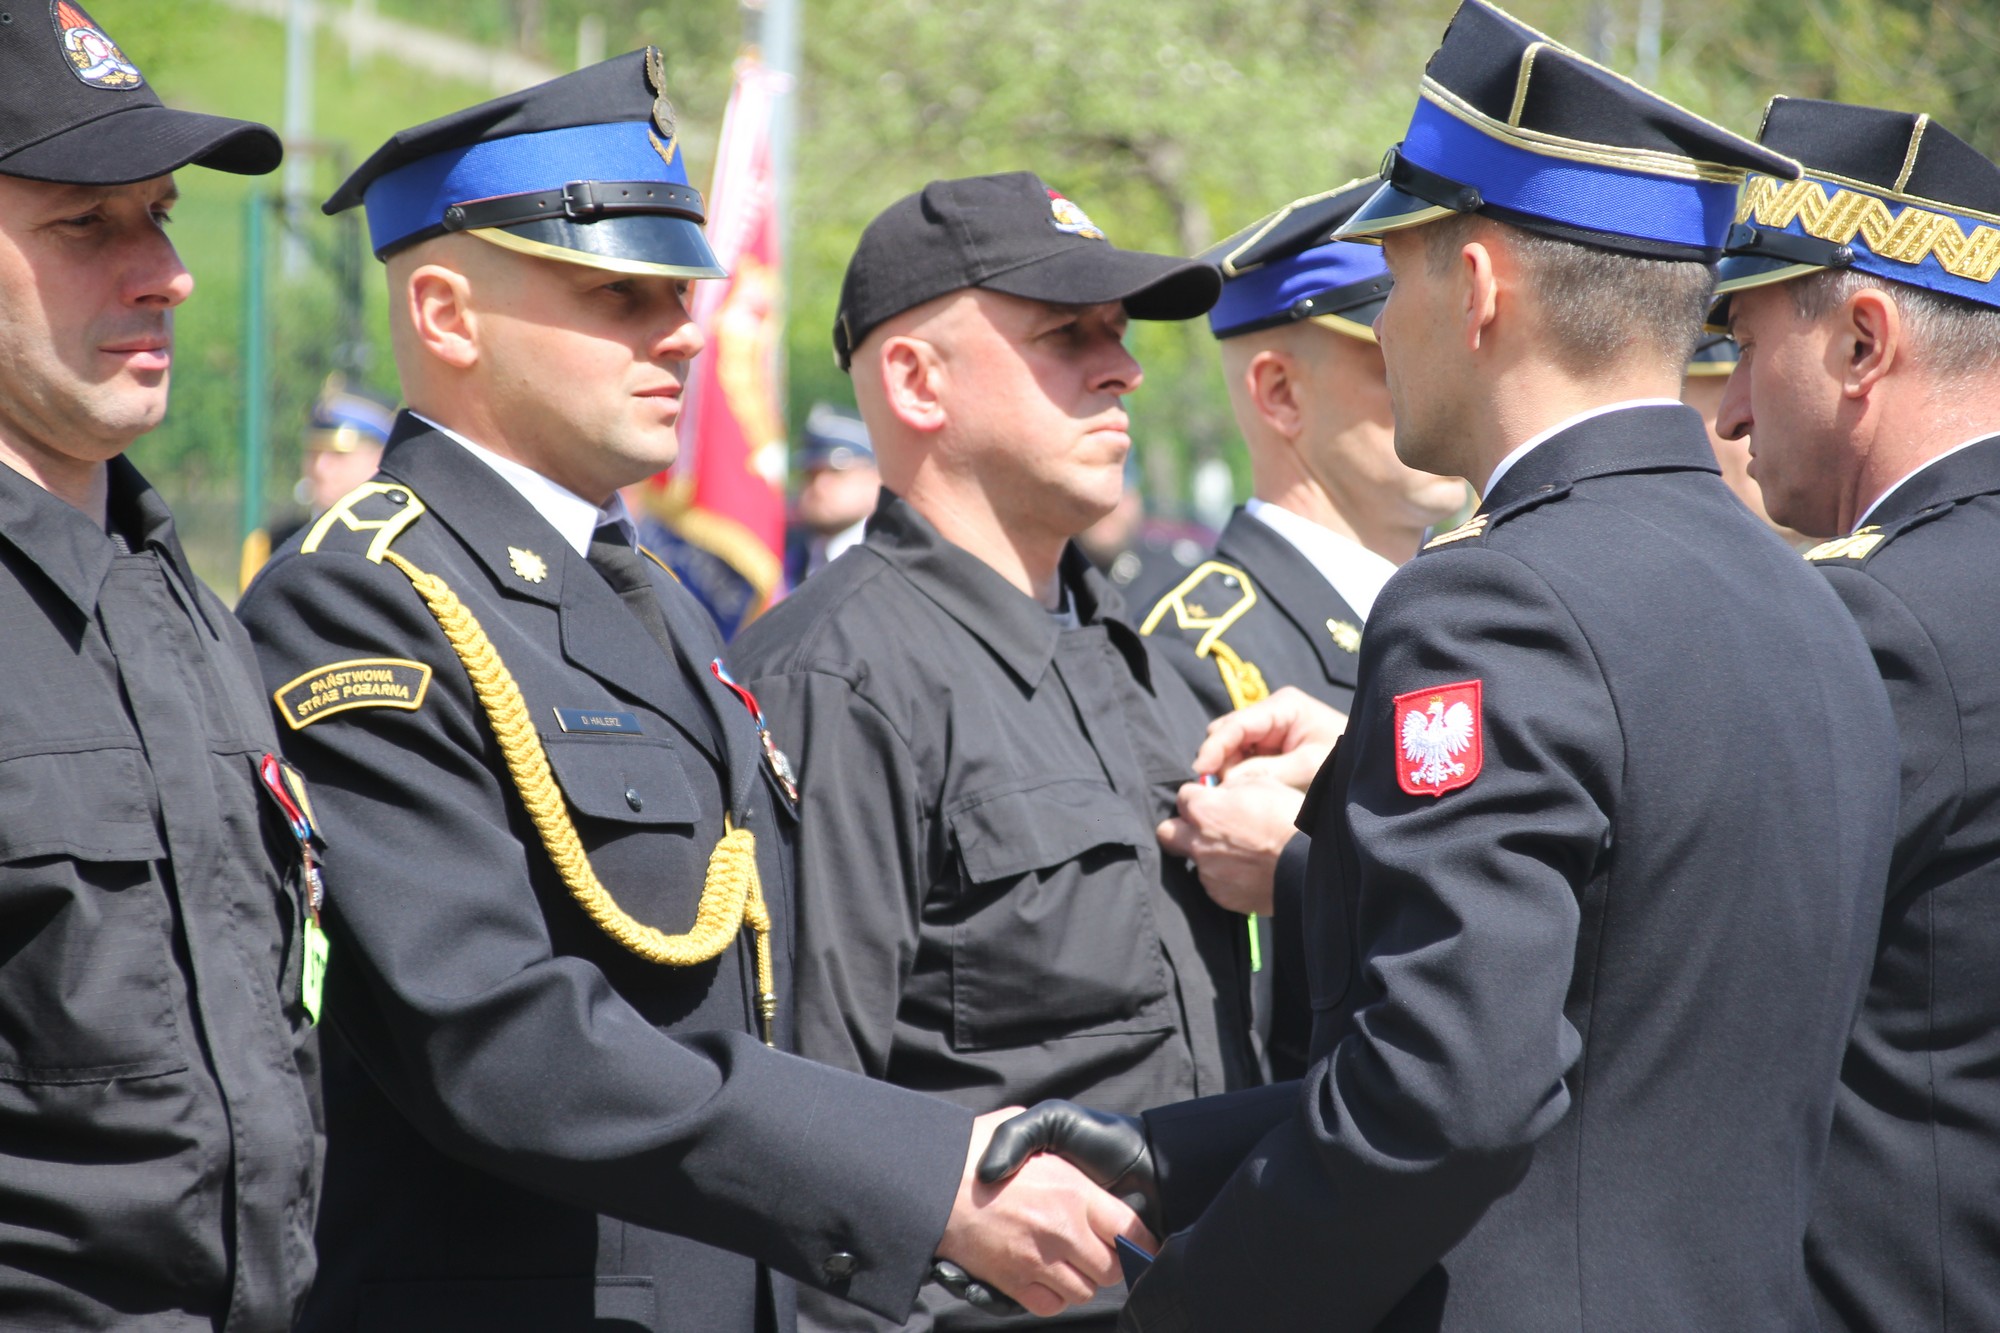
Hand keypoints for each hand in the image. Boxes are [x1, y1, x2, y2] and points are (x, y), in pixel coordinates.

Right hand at [936, 1107, 1151, 1316]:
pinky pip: (1051, 1305)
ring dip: (1081, 1280)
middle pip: (1113, 1267)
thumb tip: (1070, 1148)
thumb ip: (1052, 1140)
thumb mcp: (1021, 1127)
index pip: (1131, 1228)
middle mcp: (1062, 1230)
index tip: (1140, 1243)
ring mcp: (1038, 1260)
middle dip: (1110, 1262)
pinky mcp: (1013, 1282)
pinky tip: (1044, 1277)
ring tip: (1068, 1262)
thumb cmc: (972, 1150)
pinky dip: (1053, 1297)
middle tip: (1098, 1250)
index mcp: (1073, 1190)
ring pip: (1084, 1291)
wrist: (928, 1183)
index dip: (1142, 1240)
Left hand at [1157, 773, 1304, 916]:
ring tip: (1241, 853)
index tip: (1212, 801)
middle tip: (1204, 828)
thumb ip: (1232, 787)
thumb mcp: (1262, 785)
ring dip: (1209, 855)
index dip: (1199, 797)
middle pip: (1167, 832)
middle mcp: (1197, 842)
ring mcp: (1208, 873)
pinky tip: (1249, 871)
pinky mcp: (1221, 896)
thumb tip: (1223, 790)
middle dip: (1180, 828)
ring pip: (1194, 860)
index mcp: (1204, 810)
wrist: (1310, 865)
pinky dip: (1226, 877)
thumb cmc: (1288, 820)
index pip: (1183, 796)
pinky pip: (1215, 883)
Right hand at [1194, 686, 1347, 791]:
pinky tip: (1242, 791)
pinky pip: (1242, 759)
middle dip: (1220, 760)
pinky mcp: (1269, 747)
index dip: (1215, 747)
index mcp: (1283, 706)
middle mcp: (1271, 713)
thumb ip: (1268, 771)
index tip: (1202, 771)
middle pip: (1227, 733)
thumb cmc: (1346, 761)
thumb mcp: (1309, 766)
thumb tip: (1227, 782)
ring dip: (1227, 770)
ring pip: (1230, 748)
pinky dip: (1238, 775)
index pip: (1237, 724)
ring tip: (1234, 794)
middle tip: (1220, 790)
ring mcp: (1268, 730)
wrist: (1371, 767)